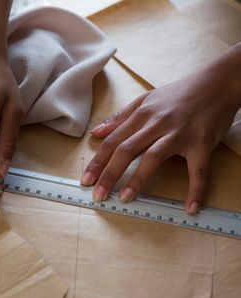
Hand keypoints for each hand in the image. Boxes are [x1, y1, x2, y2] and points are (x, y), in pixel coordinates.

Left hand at [81, 65, 238, 214]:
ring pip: (153, 157)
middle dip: (109, 173)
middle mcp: (157, 123)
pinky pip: (198, 169)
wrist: (219, 83)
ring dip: (138, 179)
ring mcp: (179, 133)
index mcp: (141, 115)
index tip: (85, 180)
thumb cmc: (180, 94)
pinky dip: (195, 189)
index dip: (98, 162)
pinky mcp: (202, 142)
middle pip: (127, 149)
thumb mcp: (146, 100)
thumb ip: (120, 118)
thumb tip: (96, 133)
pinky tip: (190, 208)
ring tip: (125, 198)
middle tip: (97, 194)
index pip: (113, 141)